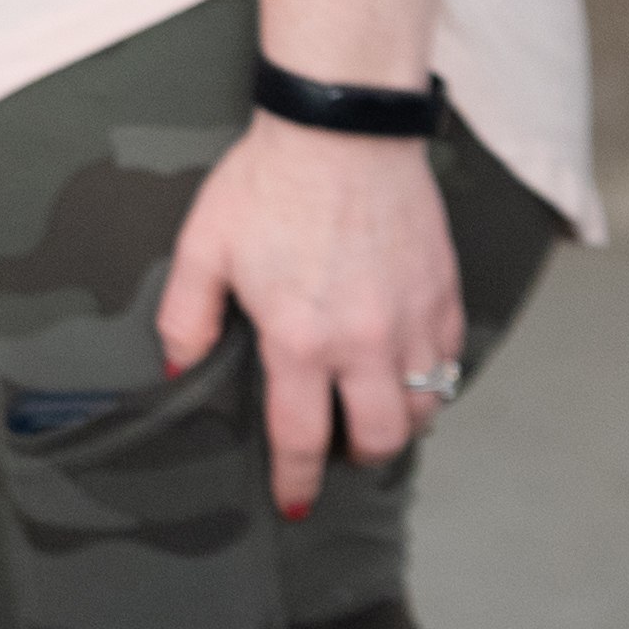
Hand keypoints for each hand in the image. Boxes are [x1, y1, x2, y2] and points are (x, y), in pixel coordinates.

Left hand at [154, 120, 465, 521]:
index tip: (295, 501)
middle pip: (377, 439)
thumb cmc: (270, 181)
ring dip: (398, 422)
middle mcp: (364, 343)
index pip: (301, 440)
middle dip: (354, 457)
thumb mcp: (205, 247)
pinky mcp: (443, 293)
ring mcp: (411, 320)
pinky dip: (431, 377)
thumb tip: (179, 368)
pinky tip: (406, 365)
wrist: (341, 128)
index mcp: (300, 340)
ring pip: (424, 408)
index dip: (296, 482)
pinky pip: (448, 361)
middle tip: (337, 448)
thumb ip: (187, 316)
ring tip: (372, 409)